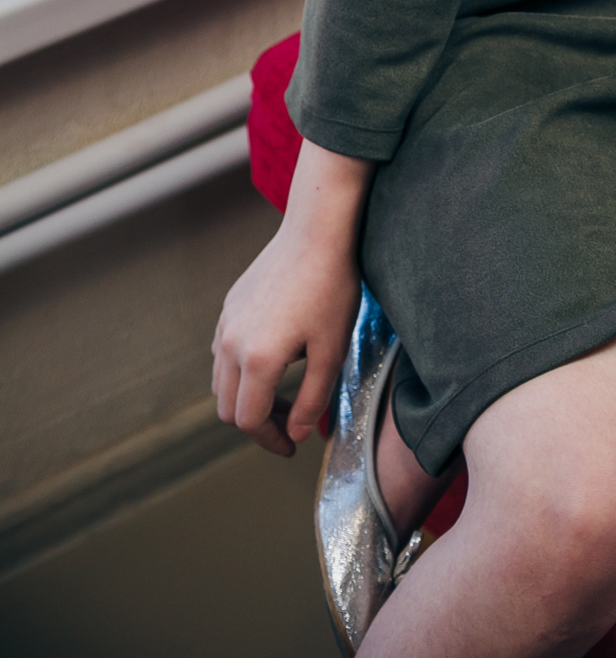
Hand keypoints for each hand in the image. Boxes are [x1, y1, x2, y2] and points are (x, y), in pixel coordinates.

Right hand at [211, 138, 373, 455]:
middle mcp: (230, 344)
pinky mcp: (229, 306)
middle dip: (257, 423)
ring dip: (246, 397)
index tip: (293, 445)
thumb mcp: (331, 349)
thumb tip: (298, 435)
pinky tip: (274, 359)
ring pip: (220, 381)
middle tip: (292, 421)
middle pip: (227, 408)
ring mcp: (225, 323)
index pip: (249, 421)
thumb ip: (313, 400)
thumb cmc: (331, 287)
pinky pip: (222, 352)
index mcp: (257, 360)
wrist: (316, 231)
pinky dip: (240, 370)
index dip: (271, 440)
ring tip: (284, 393)